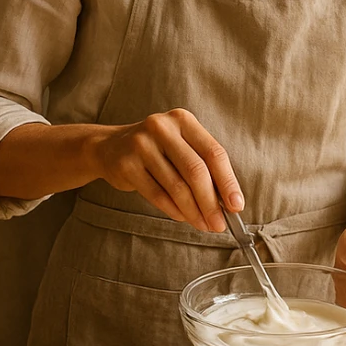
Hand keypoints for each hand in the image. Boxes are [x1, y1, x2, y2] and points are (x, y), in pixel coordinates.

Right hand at [90, 108, 242, 232]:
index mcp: (183, 120)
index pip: (214, 152)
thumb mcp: (179, 145)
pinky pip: (157, 194)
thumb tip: (227, 202)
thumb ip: (202, 166)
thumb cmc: (154, 150)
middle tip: (219, 224)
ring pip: (176, 186)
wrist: (108, 147)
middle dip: (211, 202)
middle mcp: (162, 128)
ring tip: (203, 224)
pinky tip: (183, 217)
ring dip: (194, 211)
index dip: (228, 181)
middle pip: (196, 171)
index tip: (236, 205)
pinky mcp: (127, 164)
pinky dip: (174, 210)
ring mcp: (142, 145)